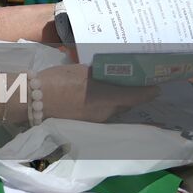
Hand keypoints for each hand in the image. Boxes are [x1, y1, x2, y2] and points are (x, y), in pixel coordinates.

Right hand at [36, 64, 157, 123]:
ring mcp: (97, 119)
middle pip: (127, 103)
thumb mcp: (81, 70)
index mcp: (109, 97)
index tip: (157, 86)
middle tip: (136, 80)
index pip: (137, 96)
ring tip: (116, 85)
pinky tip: (97, 95)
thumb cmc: (58, 80)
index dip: (149, 91)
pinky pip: (103, 112)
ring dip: (118, 99)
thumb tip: (112, 72)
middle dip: (133, 93)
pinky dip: (105, 104)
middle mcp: (107, 112)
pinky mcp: (86, 122)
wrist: (35, 99)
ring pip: (115, 108)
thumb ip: (99, 72)